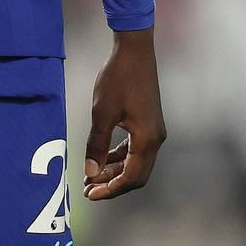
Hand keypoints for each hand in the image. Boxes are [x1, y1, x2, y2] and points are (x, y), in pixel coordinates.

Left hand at [83, 26, 165, 200]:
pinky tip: (103, 158)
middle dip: (112, 184)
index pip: (131, 178)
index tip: (90, 195)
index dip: (110, 189)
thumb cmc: (118, 78)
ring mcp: (154, 131)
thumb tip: (90, 172)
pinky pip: (135, 149)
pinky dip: (119, 156)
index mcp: (147, 140)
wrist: (135, 50)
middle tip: (89, 190)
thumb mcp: (102, 113)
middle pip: (136, 175)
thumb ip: (97, 145)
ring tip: (92, 176)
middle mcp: (155, 139)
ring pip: (135, 162)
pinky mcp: (148, 122)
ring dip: (114, 171)